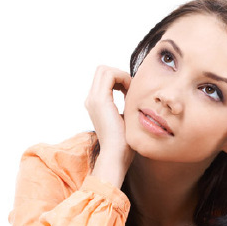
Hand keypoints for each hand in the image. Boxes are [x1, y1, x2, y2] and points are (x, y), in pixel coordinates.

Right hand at [84, 66, 134, 184]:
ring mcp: (93, 99)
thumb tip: (135, 95)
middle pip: (102, 70)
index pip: (104, 78)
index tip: (131, 91)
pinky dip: (123, 77)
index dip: (119, 79)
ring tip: (130, 90)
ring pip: (104, 69)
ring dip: (121, 75)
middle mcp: (91, 100)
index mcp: (95, 104)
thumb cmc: (124, 143)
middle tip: (131, 88)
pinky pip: (110, 74)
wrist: (116, 156)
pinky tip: (130, 91)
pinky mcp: (100, 100)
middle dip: (119, 74)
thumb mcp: (124, 118)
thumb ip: (125, 104)